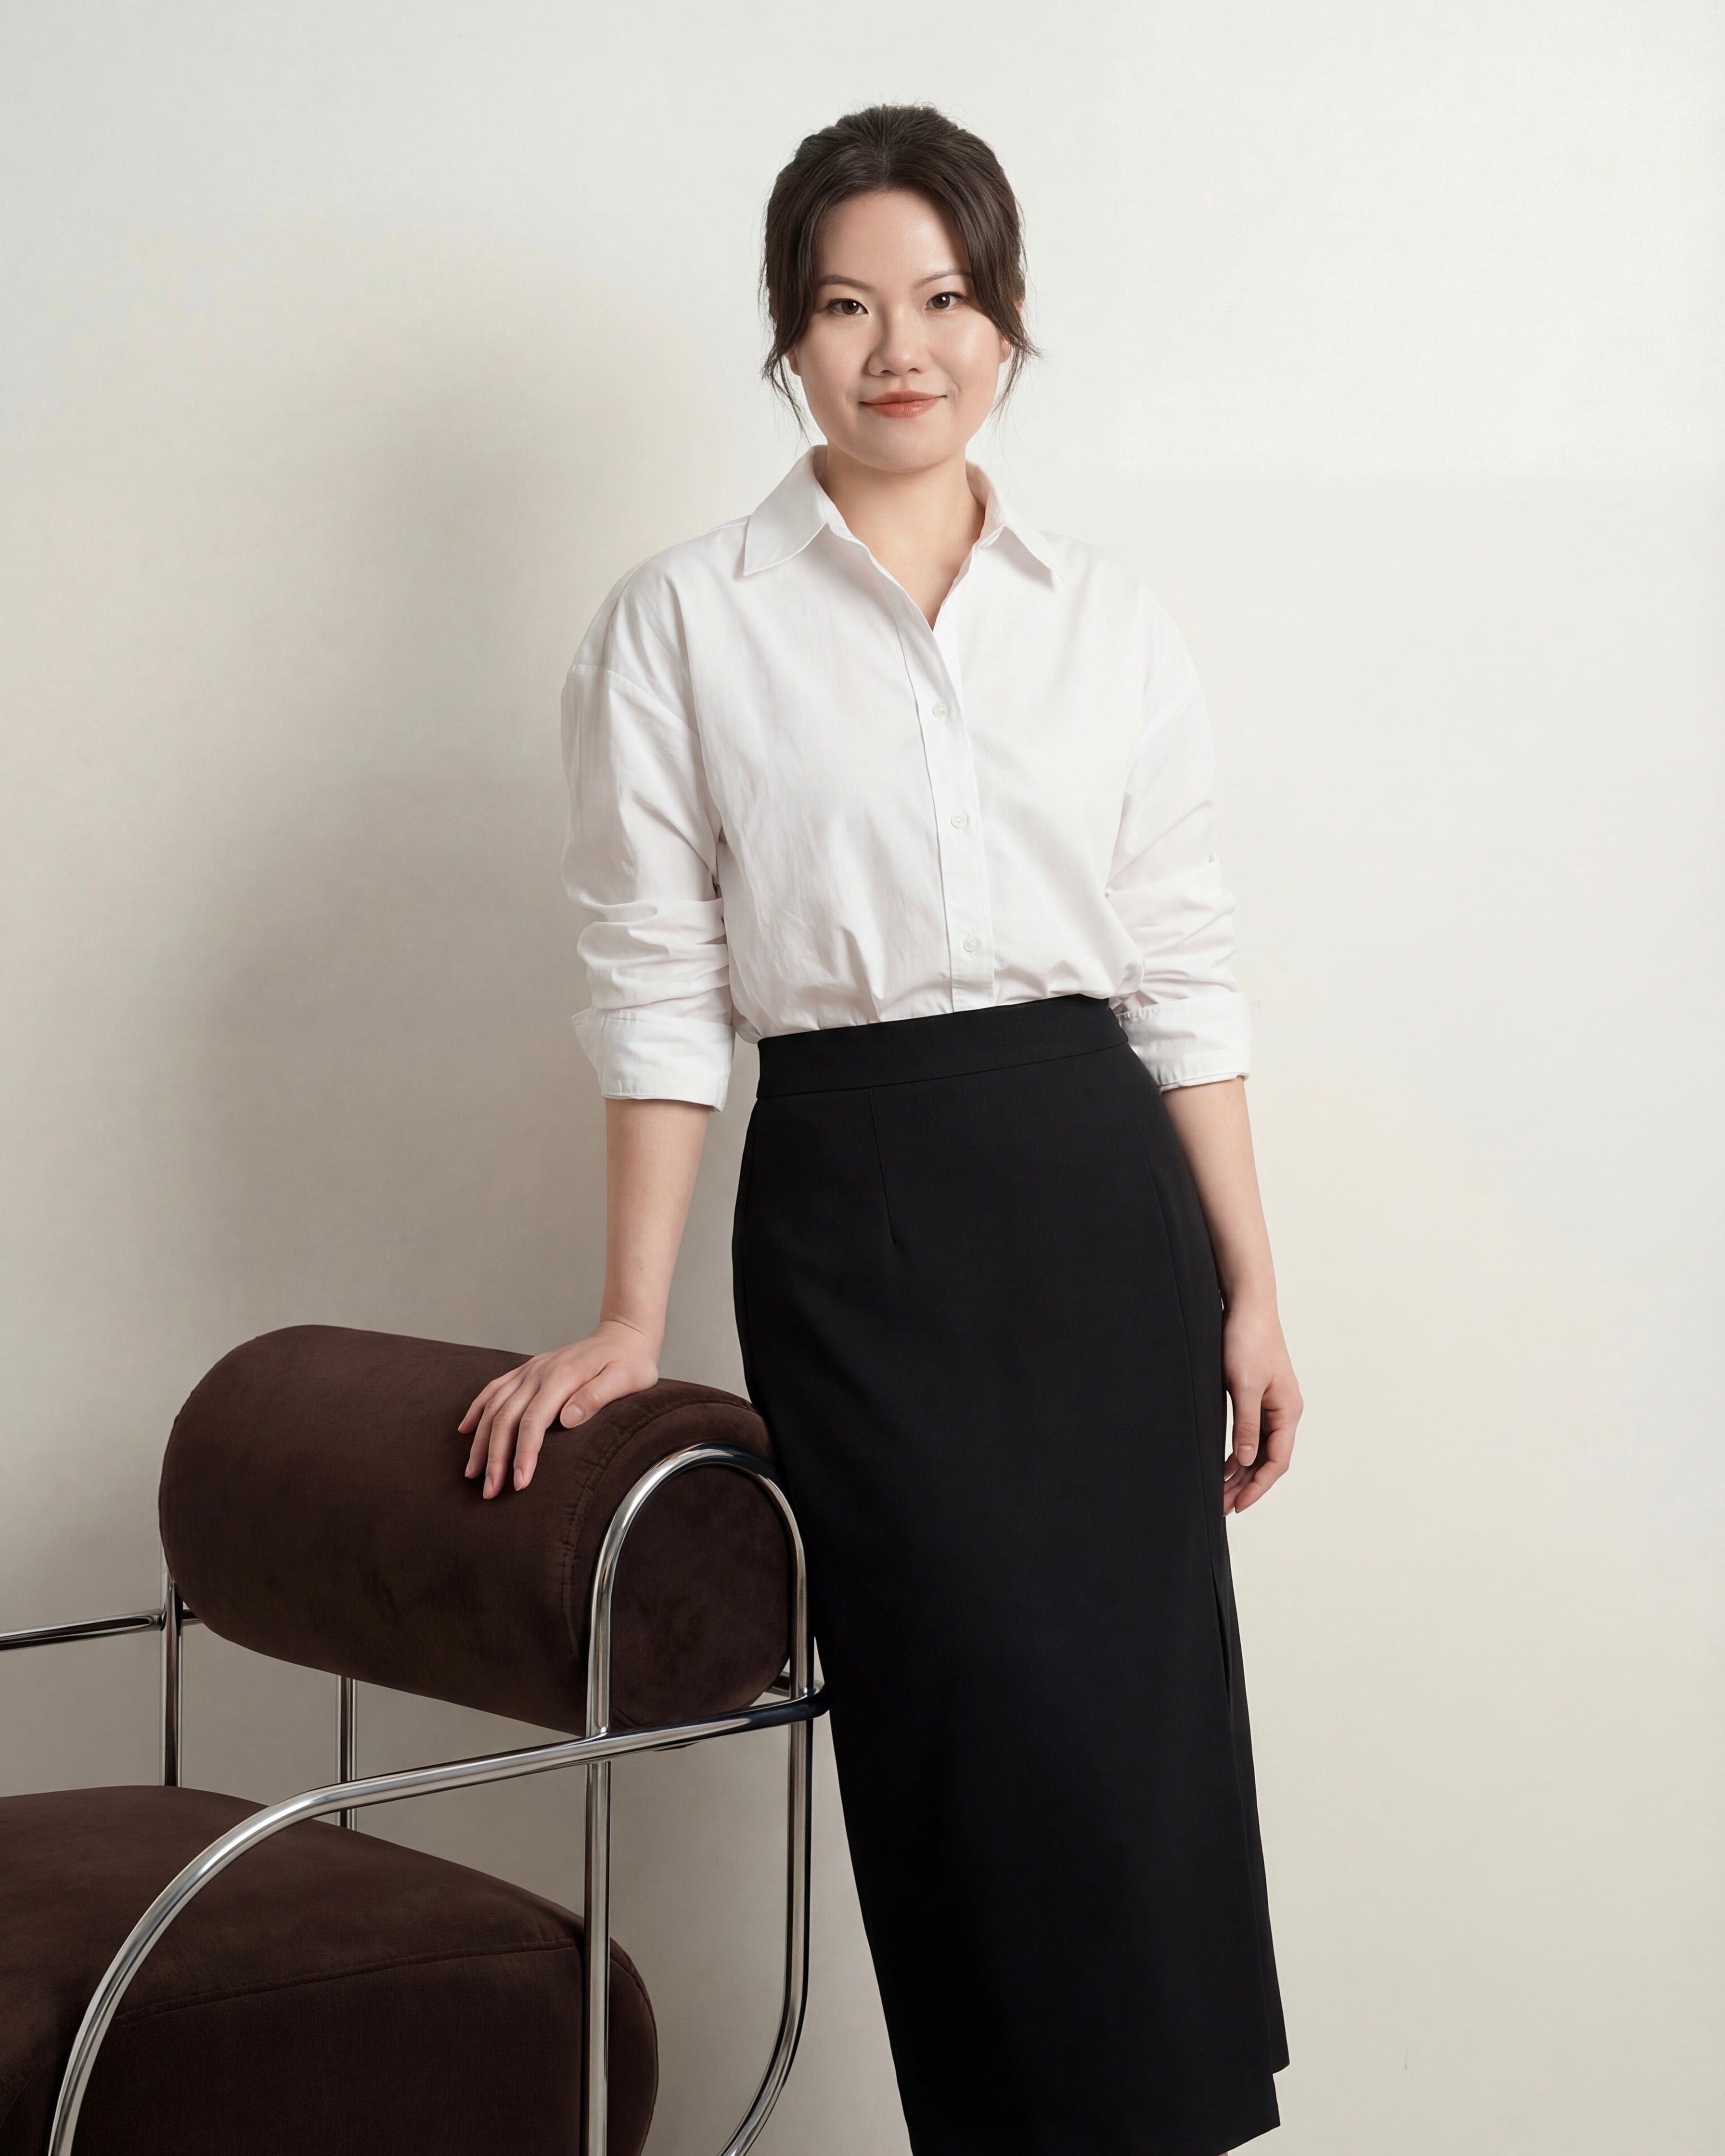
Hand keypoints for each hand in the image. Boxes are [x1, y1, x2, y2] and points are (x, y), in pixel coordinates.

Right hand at [459, 1320, 660, 1498]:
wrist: (625, 1334)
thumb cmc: (631, 1361)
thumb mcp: (627, 1378)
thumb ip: (597, 1396)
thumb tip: (566, 1419)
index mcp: (562, 1378)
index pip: (533, 1421)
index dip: (523, 1453)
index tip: (519, 1482)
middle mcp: (539, 1373)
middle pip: (505, 1418)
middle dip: (494, 1457)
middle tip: (489, 1492)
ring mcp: (530, 1370)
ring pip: (493, 1406)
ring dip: (479, 1440)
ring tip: (472, 1472)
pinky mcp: (528, 1370)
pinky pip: (494, 1389)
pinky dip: (477, 1409)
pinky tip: (465, 1429)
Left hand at [1220, 1292, 1300, 1514]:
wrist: (1247, 1305)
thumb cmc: (1247, 1340)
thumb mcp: (1243, 1385)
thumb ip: (1246, 1424)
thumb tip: (1246, 1460)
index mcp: (1288, 1411)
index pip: (1277, 1460)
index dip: (1258, 1486)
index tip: (1238, 1505)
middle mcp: (1285, 1411)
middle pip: (1268, 1459)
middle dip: (1247, 1484)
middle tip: (1222, 1507)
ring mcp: (1273, 1404)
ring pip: (1260, 1448)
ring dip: (1242, 1471)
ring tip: (1220, 1492)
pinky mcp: (1259, 1395)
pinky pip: (1253, 1433)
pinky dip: (1240, 1451)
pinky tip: (1224, 1464)